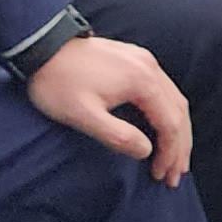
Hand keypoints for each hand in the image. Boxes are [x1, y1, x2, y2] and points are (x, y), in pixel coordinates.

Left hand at [26, 34, 192, 185]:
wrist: (41, 45)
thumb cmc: (58, 82)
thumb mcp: (82, 115)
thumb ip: (117, 135)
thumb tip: (146, 150)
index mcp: (141, 81)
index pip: (170, 124)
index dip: (169, 153)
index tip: (160, 176)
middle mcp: (150, 67)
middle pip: (178, 112)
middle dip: (180, 146)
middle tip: (175, 176)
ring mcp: (144, 60)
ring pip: (174, 99)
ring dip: (177, 130)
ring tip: (176, 157)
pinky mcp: (135, 59)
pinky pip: (164, 89)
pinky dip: (169, 113)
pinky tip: (163, 126)